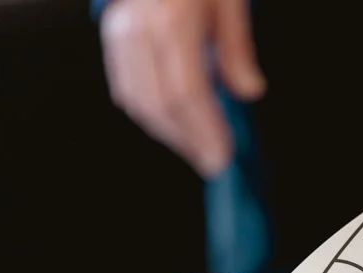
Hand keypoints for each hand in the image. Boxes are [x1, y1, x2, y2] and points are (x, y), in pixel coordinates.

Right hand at [101, 0, 264, 176]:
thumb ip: (237, 49)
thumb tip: (249, 92)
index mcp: (172, 21)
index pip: (186, 94)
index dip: (203, 132)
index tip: (222, 156)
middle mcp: (139, 29)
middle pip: (158, 105)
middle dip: (186, 141)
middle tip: (211, 160)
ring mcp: (120, 30)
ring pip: (136, 100)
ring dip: (167, 132)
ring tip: (194, 147)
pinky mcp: (112, 31)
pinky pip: (124, 84)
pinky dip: (146, 110)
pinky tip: (169, 122)